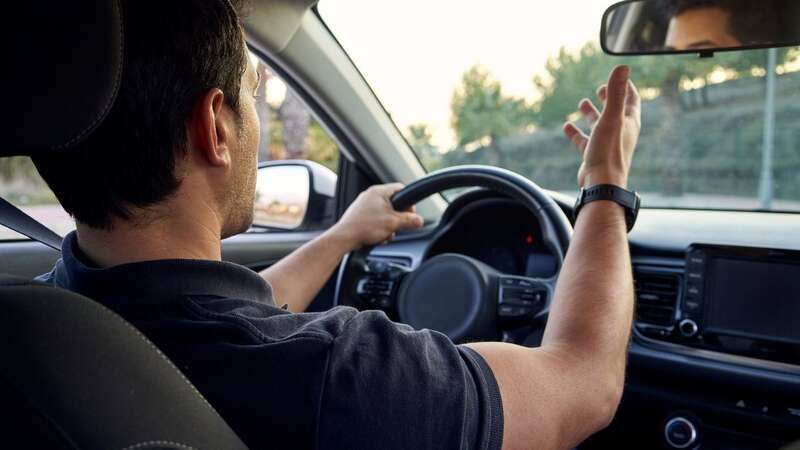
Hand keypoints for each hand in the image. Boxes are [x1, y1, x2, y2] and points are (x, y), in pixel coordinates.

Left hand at [329, 183, 423, 248]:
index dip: (409, 202)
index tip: (411, 213)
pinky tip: (379, 237)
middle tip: (399, 225)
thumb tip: (419, 220)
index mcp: (378, 192)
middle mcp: (370, 196)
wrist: (344, 238)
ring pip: (384, 214)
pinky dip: (379, 228)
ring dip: (389, 225)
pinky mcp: (359, 216)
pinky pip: (375, 220)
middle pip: (393, 203)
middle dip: (398, 217)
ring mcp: (363, 206)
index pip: (400, 189)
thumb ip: (409, 221)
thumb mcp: (393, 223)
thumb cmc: (364, 227)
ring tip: (386, 234)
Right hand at [562, 65, 640, 187]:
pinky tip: (567, 126)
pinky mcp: (594, 155)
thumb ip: (616, 92)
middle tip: (600, 88)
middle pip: (617, 111)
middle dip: (609, 98)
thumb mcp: (611, 117)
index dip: (626, 86)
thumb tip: (622, 66)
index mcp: (629, 123)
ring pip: (600, 125)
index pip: (632, 100)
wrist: (601, 183)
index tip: (619, 76)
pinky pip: (585, 140)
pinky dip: (576, 132)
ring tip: (582, 102)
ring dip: (592, 113)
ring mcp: (607, 145)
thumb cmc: (609, 151)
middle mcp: (621, 133)